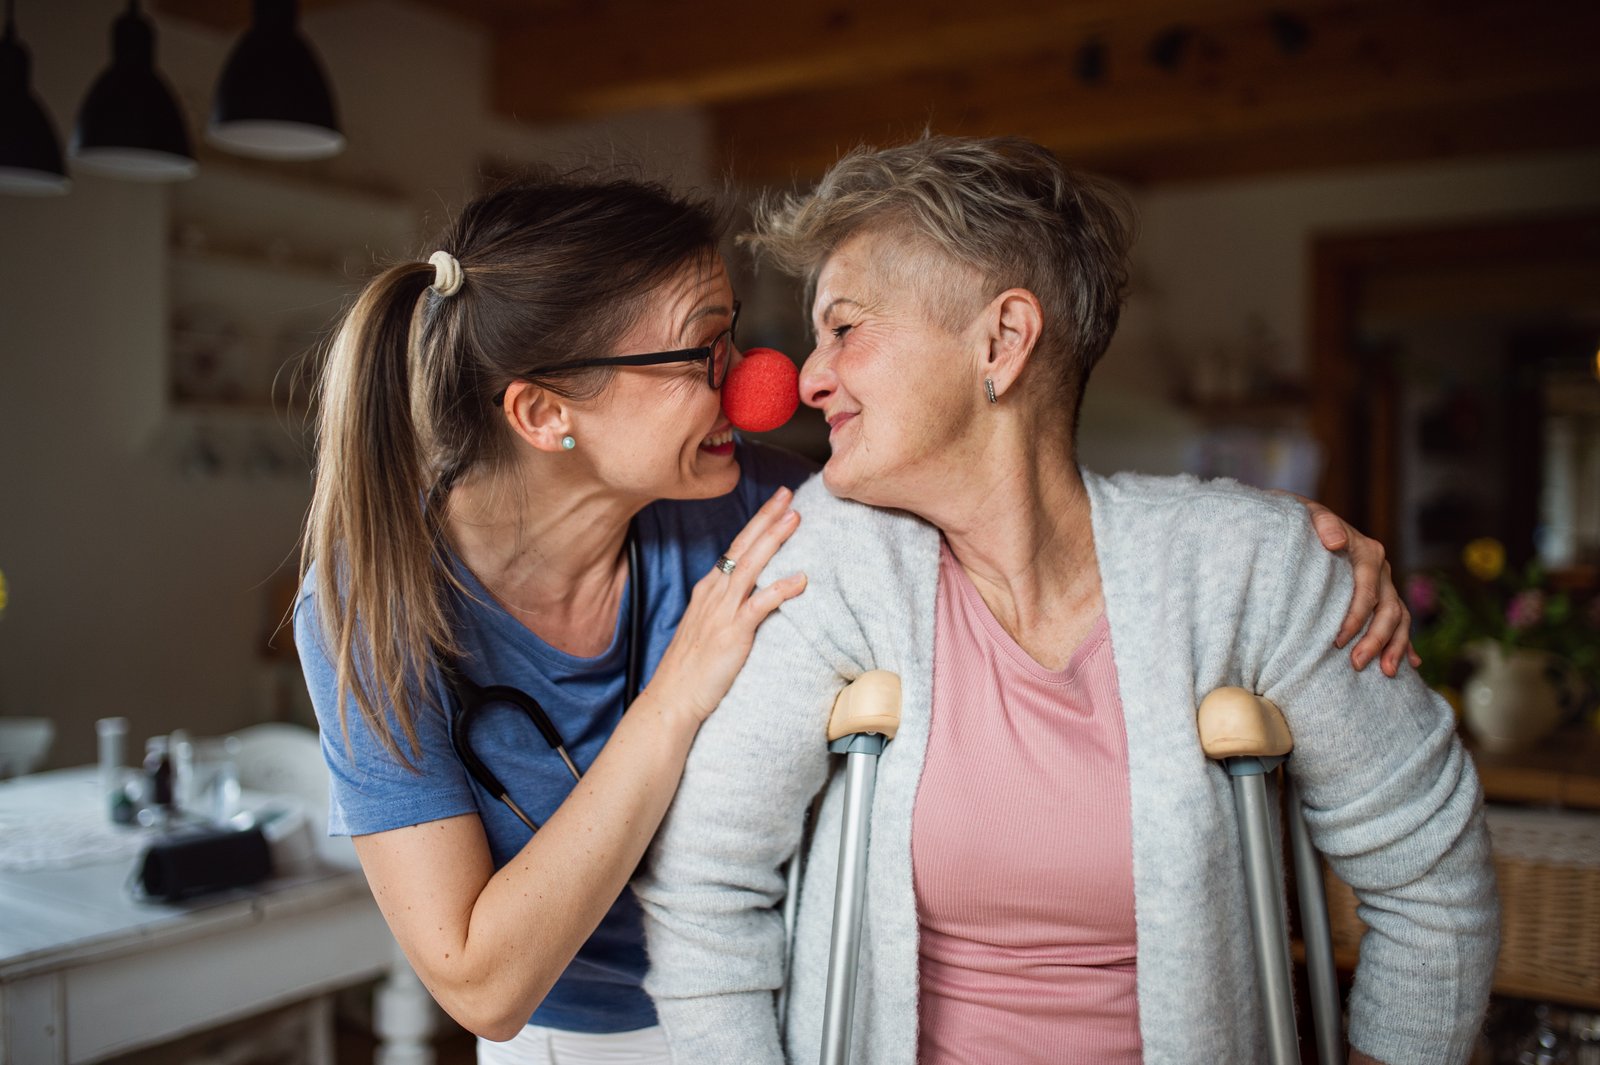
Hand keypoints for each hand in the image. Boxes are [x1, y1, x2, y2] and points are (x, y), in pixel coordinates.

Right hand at [645, 486, 807, 726]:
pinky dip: (780, 589)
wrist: (673, 698)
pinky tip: (800, 579)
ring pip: (750, 566)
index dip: (757, 524)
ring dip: (774, 540)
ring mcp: (721, 612)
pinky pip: (759, 605)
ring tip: (795, 518)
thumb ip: (728, 607)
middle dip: (766, 518)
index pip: (736, 548)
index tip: (777, 504)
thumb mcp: (707, 627)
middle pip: (743, 547)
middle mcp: (713, 594)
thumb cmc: (691, 667)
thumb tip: (752, 596)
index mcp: (708, 590)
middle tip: (788, 494)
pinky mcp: (732, 634)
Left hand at [1294, 495, 1419, 676]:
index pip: (1367, 592)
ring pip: (1399, 618)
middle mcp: (1381, 569)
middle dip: (1376, 640)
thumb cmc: (1300, 520)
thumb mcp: (1307, 514)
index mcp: (1367, 552)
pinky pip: (1400, 621)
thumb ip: (1323, 523)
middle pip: (1388, 609)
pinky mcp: (1382, 595)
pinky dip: (1405, 642)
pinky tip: (1410, 664)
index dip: (1355, 618)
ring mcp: (1385, 583)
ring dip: (1395, 646)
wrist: (1302, 519)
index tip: (1338, 641)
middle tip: (1356, 664)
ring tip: (1386, 673)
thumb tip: (1336, 542)